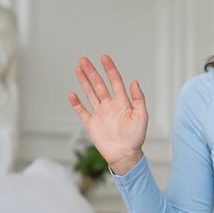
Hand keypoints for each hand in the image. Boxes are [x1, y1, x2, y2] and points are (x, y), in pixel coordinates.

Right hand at [69, 55, 147, 174]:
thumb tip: (135, 82)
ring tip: (78, 69)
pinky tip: (72, 94)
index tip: (104, 58)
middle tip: (84, 59)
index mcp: (122, 102)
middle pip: (99, 85)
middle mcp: (110, 105)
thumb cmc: (136, 137)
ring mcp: (100, 114)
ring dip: (84, 82)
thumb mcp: (141, 116)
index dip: (110, 69)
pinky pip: (82, 111)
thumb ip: (138, 99)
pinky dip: (76, 103)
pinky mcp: (91, 124)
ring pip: (90, 94)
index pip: (115, 81)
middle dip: (92, 72)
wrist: (125, 155)